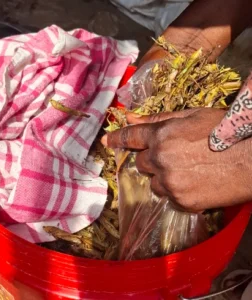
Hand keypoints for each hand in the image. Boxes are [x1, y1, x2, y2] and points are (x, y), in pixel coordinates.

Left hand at [102, 108, 251, 211]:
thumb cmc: (225, 132)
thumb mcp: (192, 116)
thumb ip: (158, 118)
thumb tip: (129, 117)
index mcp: (161, 136)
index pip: (130, 137)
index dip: (117, 139)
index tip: (107, 142)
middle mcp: (161, 161)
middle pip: (141, 164)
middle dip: (151, 160)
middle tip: (173, 156)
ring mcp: (170, 184)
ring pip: (153, 183)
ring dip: (163, 177)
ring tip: (188, 170)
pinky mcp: (181, 202)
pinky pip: (168, 197)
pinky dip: (176, 191)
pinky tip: (195, 182)